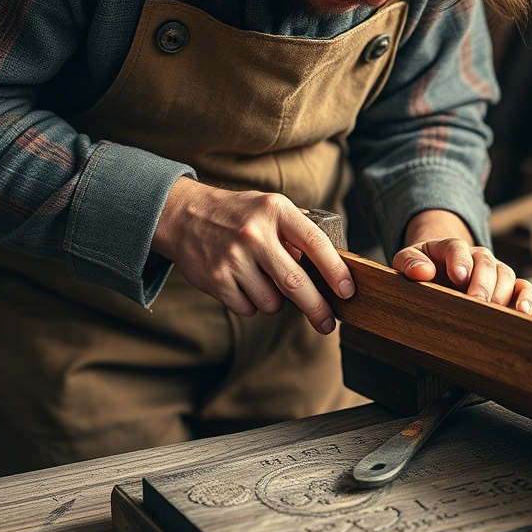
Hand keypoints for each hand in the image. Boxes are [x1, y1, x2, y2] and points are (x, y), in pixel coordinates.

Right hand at [151, 177, 352, 333]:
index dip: (335, 270)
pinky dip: (252, 304)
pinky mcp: (215, 279)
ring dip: (277, 301)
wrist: (183, 215)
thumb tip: (335, 267)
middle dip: (317, 308)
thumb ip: (300, 231)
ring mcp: (233, 257)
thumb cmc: (239, 214)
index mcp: (276, 211)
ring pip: (272, 302)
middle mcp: (254, 233)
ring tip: (265, 281)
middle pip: (295, 282)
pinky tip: (244, 284)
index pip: (315, 243)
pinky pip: (248, 308)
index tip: (347, 291)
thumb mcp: (271, 208)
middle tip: (327, 323)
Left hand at [392, 209, 531, 313]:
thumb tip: (422, 272)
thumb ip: (410, 263)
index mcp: (449, 247)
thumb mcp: (408, 260)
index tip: (458, 277)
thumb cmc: (423, 265)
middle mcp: (476, 256)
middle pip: (485, 262)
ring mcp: (493, 270)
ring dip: (502, 293)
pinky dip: (527, 298)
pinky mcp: (507, 287)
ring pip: (506, 274)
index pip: (456, 247)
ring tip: (495, 313)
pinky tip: (523, 312)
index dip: (460, 260)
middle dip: (482, 283)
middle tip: (476, 302)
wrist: (438, 266)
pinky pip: (523, 287)